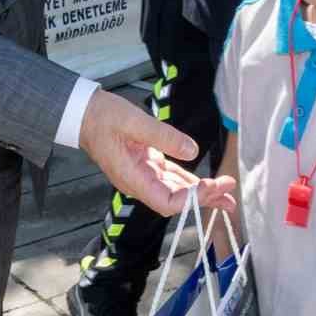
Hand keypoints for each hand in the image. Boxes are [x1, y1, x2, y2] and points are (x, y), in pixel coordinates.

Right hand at [77, 90, 235, 214]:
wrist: (83, 113)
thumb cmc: (102, 117)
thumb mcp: (134, 121)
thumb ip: (163, 136)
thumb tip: (191, 151)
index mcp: (132, 178)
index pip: (166, 202)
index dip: (191, 200)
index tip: (211, 186)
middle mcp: (139, 182)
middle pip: (176, 200)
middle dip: (205, 199)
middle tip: (231, 195)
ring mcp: (143, 174)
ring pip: (177, 190)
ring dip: (201, 193)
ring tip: (227, 193)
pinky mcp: (147, 164)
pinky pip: (172, 178)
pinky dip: (190, 181)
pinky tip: (208, 183)